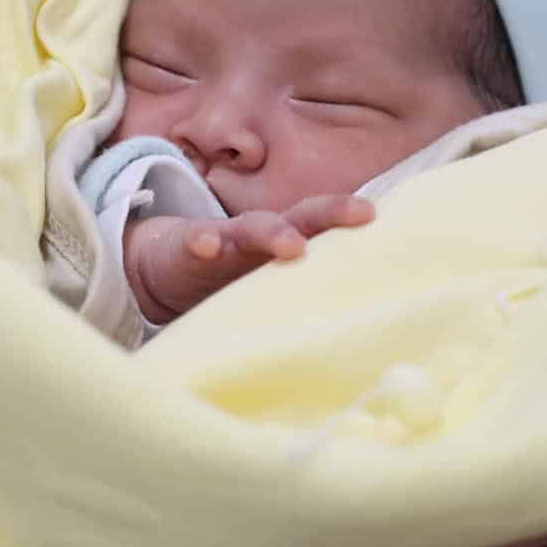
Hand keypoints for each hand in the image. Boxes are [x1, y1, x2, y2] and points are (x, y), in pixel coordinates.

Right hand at [125, 195, 372, 322]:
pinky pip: (196, 245)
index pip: (327, 228)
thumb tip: (365, 333)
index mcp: (287, 244)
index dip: (355, 222)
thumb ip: (309, 294)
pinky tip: (206, 246)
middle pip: (301, 217)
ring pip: (252, 229)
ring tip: (293, 247)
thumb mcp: (272, 285)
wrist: (160, 265)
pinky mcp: (189, 251)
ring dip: (273, 233)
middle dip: (331, 213)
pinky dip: (202, 244)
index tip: (386, 221)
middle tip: (361, 213)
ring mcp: (226, 240)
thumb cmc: (229, 278)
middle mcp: (262, 236)